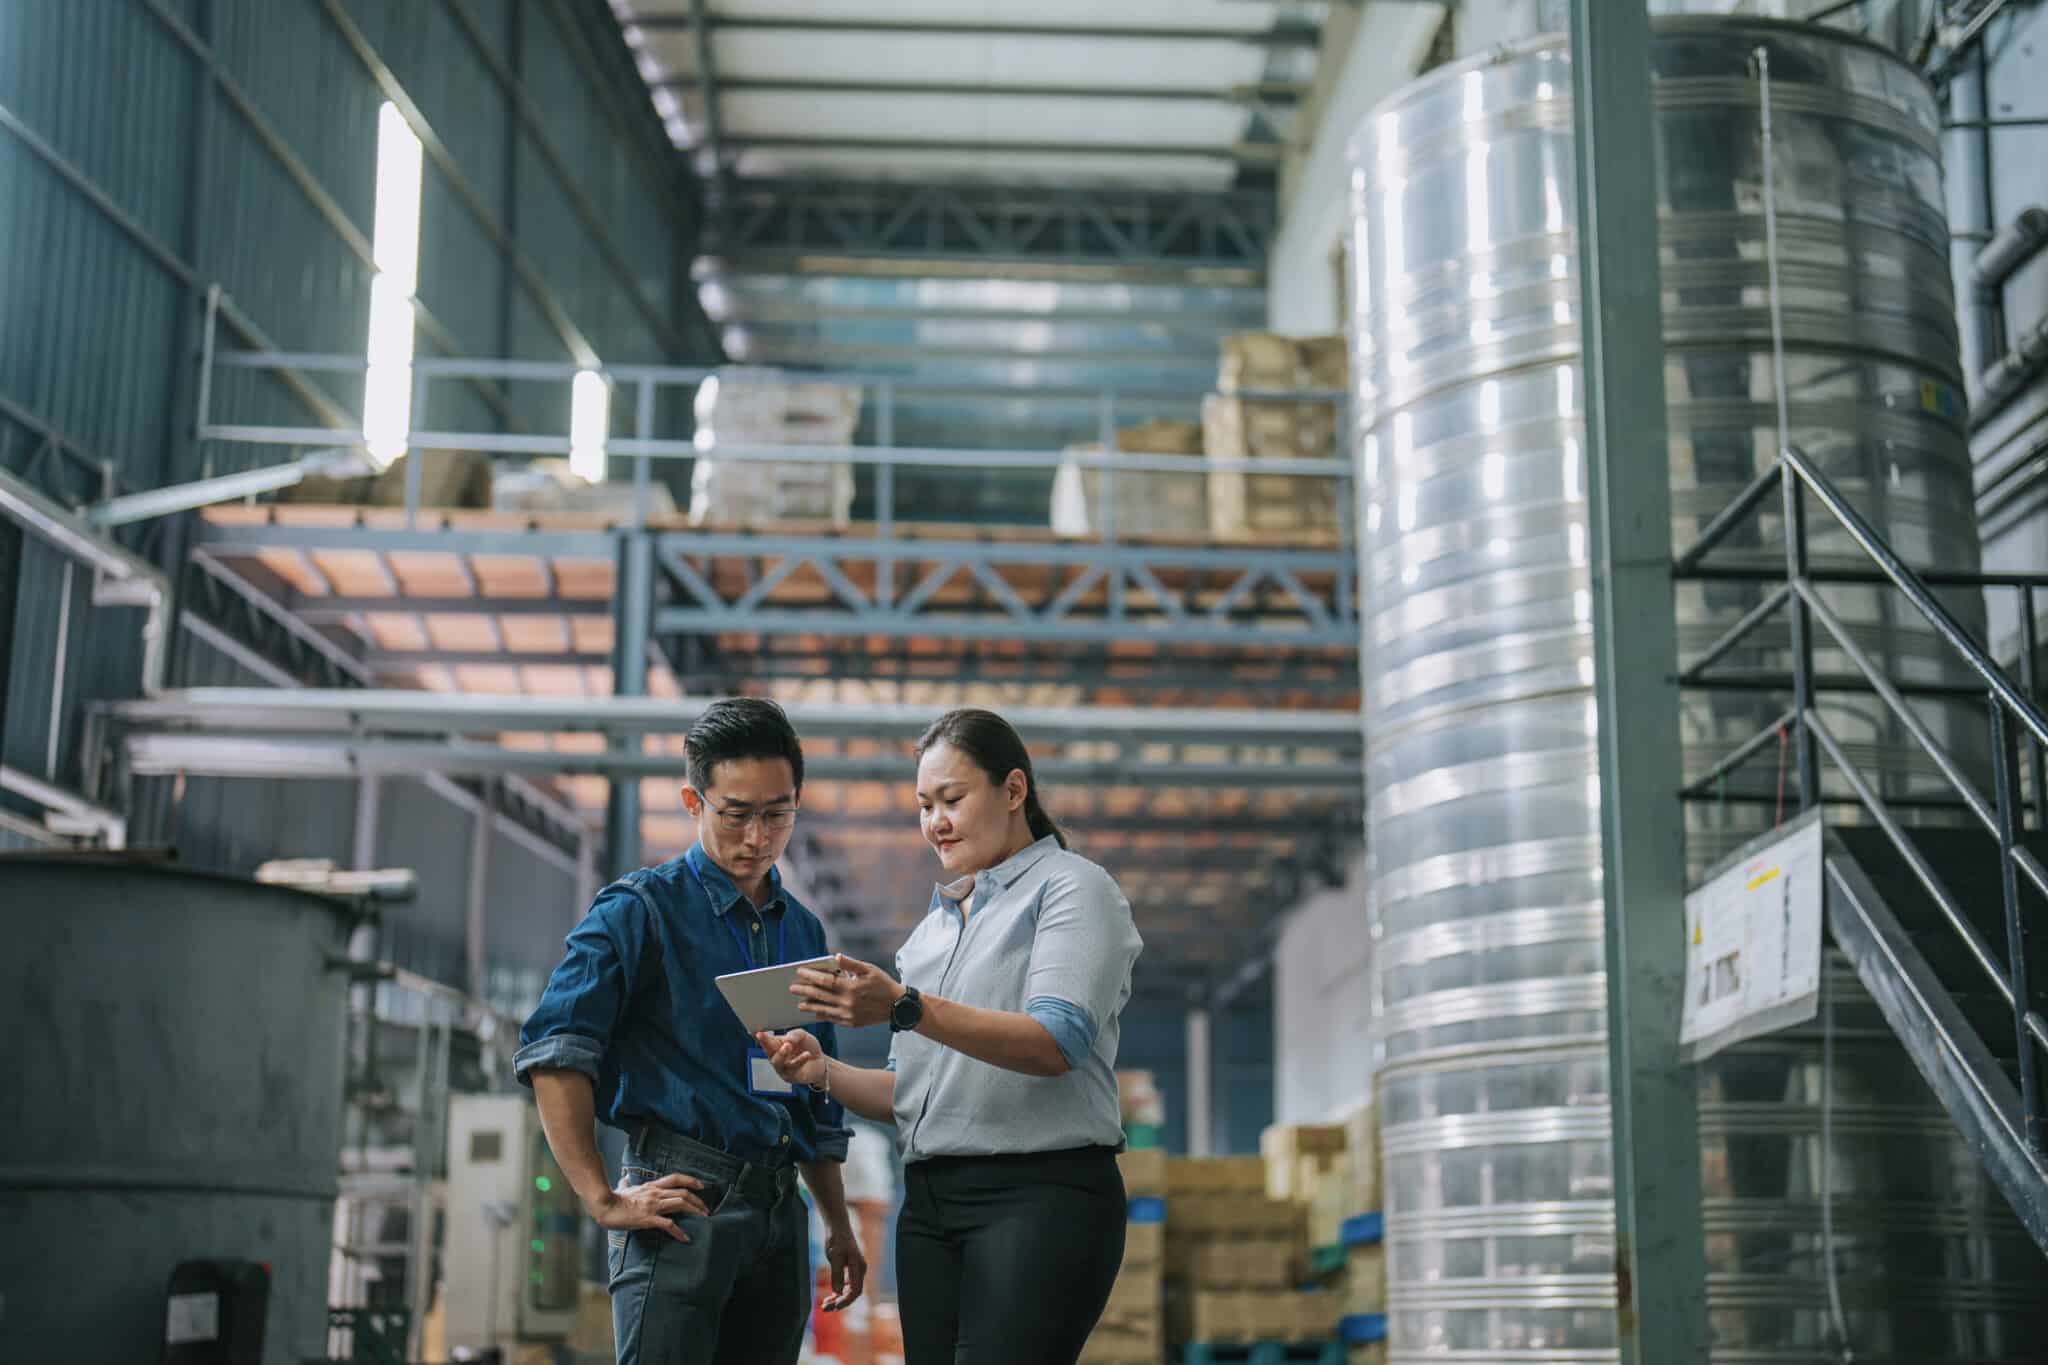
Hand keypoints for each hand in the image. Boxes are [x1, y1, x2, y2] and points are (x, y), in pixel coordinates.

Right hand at [593, 1173, 707, 1243]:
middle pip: (683, 1191)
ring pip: (680, 1203)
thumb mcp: (623, 1188)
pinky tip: (685, 1238)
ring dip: (695, 1210)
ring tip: (703, 1218)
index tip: (701, 1186)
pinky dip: (679, 1232)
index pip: (676, 1178)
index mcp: (651, 1186)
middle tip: (706, 1209)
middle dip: (698, 1200)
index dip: (691, 1180)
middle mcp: (655, 1193)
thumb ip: (626, 1183)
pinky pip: (668, 1224)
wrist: (604, 1207)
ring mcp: (653, 1205)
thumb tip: (625, 1179)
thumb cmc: (612, 1199)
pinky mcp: (648, 1218)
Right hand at [754, 1028, 827, 1087]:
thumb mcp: (803, 1036)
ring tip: (788, 1045)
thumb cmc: (808, 1047)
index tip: (756, 1032)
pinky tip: (806, 1054)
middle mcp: (776, 1057)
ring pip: (777, 1062)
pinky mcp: (789, 1077)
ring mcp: (782, 1068)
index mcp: (777, 1045)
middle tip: (766, 1036)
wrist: (821, 1062)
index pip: (766, 1041)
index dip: (761, 1037)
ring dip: (781, 1054)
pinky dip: (799, 1060)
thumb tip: (787, 1040)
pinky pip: (792, 1069)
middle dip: (766, 1044)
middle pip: (768, 1052)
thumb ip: (794, 1035)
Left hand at [792, 954, 903, 1028]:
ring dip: (810, 1006)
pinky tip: (815, 1012)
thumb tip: (836, 956)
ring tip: (799, 1003)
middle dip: (805, 991)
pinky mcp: (851, 1023)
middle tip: (792, 988)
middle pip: (821, 996)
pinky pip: (833, 1019)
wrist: (897, 1006)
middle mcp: (848, 1003)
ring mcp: (849, 1015)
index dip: (811, 976)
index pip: (825, 981)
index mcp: (851, 987)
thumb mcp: (869, 969)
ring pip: (824, 1010)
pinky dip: (822, 1015)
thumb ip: (851, 964)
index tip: (799, 972)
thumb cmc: (883, 984)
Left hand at [821, 1224, 866, 1311]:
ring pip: (849, 1291)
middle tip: (824, 1308)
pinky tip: (829, 1297)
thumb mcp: (835, 1256)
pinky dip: (838, 1293)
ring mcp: (855, 1270)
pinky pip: (846, 1286)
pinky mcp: (849, 1269)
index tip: (834, 1307)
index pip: (856, 1291)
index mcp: (859, 1267)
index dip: (846, 1301)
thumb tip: (837, 1292)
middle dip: (840, 1302)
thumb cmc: (836, 1239)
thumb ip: (837, 1274)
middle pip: (853, 1293)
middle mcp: (859, 1270)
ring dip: (838, 1299)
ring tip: (825, 1305)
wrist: (837, 1226)